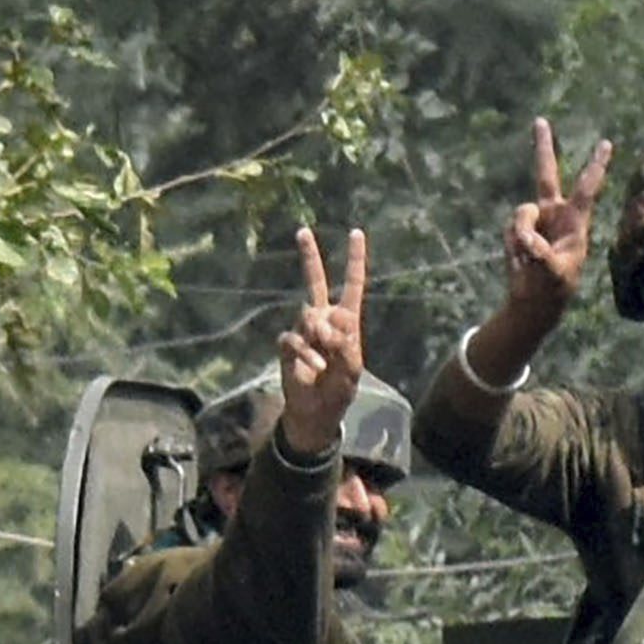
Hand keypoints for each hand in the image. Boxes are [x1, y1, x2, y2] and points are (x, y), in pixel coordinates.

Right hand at [274, 225, 369, 458]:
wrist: (315, 412)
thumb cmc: (338, 390)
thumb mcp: (352, 368)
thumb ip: (345, 343)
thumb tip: (331, 319)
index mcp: (346, 320)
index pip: (352, 284)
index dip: (354, 260)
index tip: (356, 233)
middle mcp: (323, 318)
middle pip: (315, 281)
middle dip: (310, 257)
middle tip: (302, 232)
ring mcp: (304, 330)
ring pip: (308, 315)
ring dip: (318, 337)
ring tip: (324, 361)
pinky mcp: (287, 344)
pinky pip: (293, 339)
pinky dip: (305, 354)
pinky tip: (313, 368)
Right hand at [502, 117, 612, 310]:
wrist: (534, 299)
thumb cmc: (555, 286)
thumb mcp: (555, 273)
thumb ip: (542, 255)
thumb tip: (526, 237)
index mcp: (575, 222)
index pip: (587, 189)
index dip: (596, 167)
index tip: (606, 144)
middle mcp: (554, 213)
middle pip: (547, 174)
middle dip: (543, 148)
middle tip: (540, 121)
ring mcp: (534, 220)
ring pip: (522, 213)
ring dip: (522, 233)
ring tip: (530, 257)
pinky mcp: (517, 229)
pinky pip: (510, 228)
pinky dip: (513, 243)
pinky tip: (521, 258)